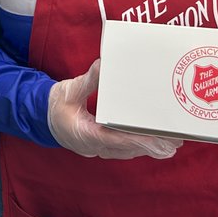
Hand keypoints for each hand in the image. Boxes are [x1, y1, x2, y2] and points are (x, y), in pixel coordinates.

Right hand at [48, 59, 183, 159]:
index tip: (156, 140)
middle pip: (128, 148)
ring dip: (150, 148)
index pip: (115, 139)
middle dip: (152, 146)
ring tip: (173, 143)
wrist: (42, 119)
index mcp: (84, 133)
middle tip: (175, 142)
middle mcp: (93, 146)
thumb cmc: (56, 105)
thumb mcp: (69, 90)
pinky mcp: (102, 147)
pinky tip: (156, 143)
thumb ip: (87, 80)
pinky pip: (125, 150)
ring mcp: (98, 149)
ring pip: (128, 151)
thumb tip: (103, 65)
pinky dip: (141, 147)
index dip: (138, 140)